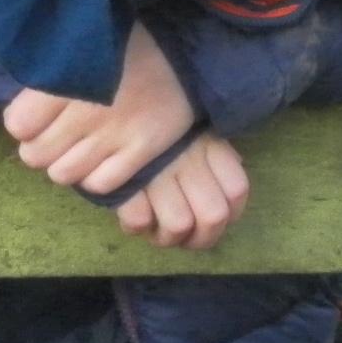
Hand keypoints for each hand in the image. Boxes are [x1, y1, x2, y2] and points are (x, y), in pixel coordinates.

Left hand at [2, 22, 197, 196]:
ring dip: (66, 165)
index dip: (22, 125)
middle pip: (36, 155)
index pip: (18, 124)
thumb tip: (17, 106)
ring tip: (77, 150)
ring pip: (63, 174)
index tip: (33, 120)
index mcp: (65, 79)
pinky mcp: (141, 151)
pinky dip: (95, 177)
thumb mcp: (79, 48)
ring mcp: (115, 134)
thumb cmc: (122, 49)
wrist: (182, 56)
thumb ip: (47, 72)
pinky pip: (100, 184)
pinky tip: (102, 160)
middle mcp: (86, 110)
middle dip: (41, 149)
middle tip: (55, 138)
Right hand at [115, 134, 250, 249]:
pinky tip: (134, 219)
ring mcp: (156, 172)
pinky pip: (138, 220)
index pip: (236, 189)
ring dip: (167, 238)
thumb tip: (229, 191)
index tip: (213, 220)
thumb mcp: (190, 128)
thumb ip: (213, 155)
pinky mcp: (123, 182)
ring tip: (157, 232)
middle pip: (213, 216)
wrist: (105, 103)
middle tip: (186, 239)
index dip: (232, 214)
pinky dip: (137, 227)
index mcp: (206, 144)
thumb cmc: (151, 121)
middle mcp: (187, 158)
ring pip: (178, 225)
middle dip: (201, 239)